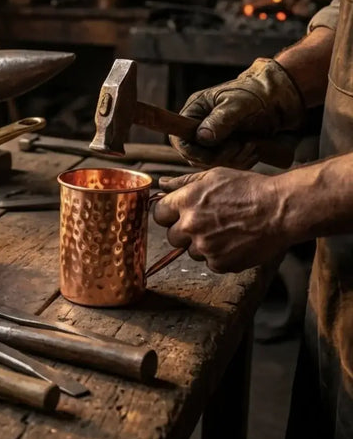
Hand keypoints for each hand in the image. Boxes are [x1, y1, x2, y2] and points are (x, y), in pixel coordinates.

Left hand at [152, 169, 288, 272]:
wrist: (281, 210)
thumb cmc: (249, 188)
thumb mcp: (214, 175)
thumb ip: (184, 182)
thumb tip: (161, 184)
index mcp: (186, 201)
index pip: (158, 213)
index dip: (168, 214)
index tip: (178, 214)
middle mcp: (191, 226)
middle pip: (172, 236)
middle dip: (184, 231)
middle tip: (206, 223)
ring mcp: (205, 247)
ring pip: (191, 251)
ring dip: (203, 244)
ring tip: (226, 230)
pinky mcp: (221, 263)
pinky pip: (210, 263)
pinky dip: (220, 256)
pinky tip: (235, 242)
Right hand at [172, 58, 304, 168]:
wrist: (281, 99)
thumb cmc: (258, 94)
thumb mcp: (239, 104)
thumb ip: (220, 120)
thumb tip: (201, 137)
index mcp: (195, 111)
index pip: (179, 140)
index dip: (193, 152)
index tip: (213, 154)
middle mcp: (199, 127)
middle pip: (195, 156)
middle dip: (217, 157)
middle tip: (239, 146)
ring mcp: (213, 139)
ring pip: (211, 163)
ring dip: (233, 160)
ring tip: (251, 146)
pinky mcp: (227, 148)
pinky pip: (227, 165)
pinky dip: (241, 162)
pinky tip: (254, 150)